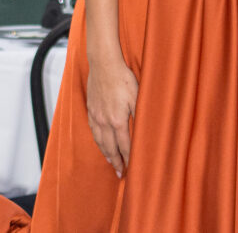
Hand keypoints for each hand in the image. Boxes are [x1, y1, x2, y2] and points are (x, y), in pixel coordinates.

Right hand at [86, 51, 138, 177]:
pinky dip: (97, 140)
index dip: (128, 159)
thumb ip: (140, 115)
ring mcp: (95, 116)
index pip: (124, 146)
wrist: (104, 64)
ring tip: (110, 161)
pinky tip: (100, 142)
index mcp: (118, 121)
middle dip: (116, 161)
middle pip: (110, 148)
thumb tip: (146, 130)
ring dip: (106, 153)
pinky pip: (93, 130)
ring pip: (99, 141)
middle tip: (120, 173)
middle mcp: (104, 121)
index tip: (131, 168)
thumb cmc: (122, 78)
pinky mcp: (91, 109)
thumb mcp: (137, 97)